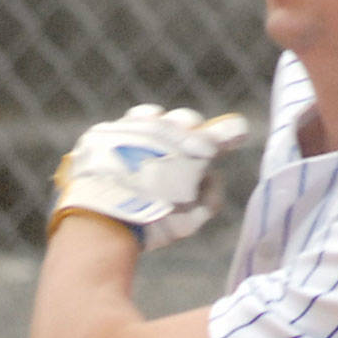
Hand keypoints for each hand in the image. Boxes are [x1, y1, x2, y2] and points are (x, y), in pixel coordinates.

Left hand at [50, 104, 251, 249]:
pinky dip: (125, 141)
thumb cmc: (155, 221)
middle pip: (187, 119)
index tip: (236, 136)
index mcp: (196, 149)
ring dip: (156, 130)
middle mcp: (167, 129)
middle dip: (191, 133)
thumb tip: (210, 177)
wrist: (102, 217)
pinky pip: (119, 129)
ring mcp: (133, 126)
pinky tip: (122, 159)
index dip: (233, 133)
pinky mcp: (104, 132)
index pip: (228, 129)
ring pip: (152, 116)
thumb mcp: (191, 220)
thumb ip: (210, 196)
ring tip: (150, 151)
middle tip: (186, 151)